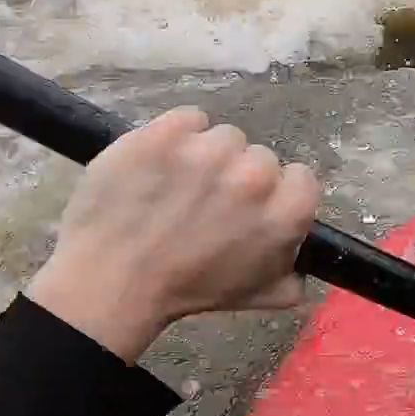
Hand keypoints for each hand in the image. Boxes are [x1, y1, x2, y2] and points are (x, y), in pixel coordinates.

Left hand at [25, 107, 320, 361]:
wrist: (111, 280)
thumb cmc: (186, 292)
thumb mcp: (255, 297)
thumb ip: (292, 275)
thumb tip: (303, 262)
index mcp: (284, 215)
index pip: (301, 178)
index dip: (276, 192)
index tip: (248, 207)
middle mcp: (253, 176)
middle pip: (258, 155)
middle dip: (236, 176)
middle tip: (205, 204)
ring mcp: (207, 150)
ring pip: (221, 136)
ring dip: (205, 155)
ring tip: (176, 185)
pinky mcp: (166, 132)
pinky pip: (187, 118)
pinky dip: (176, 135)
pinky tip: (159, 164)